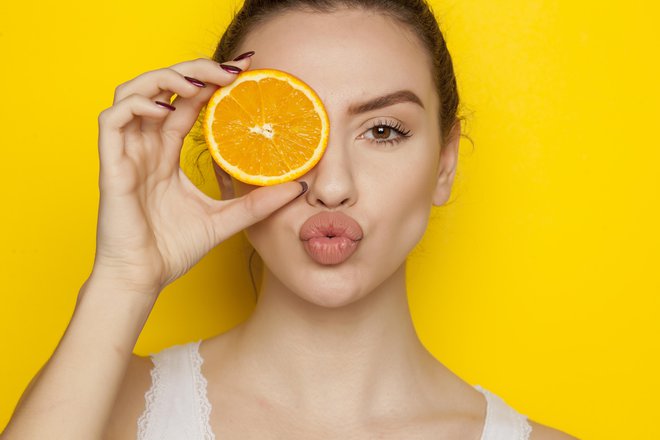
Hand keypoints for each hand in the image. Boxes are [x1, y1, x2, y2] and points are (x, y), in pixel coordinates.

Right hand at [92, 57, 303, 294]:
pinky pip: (113, 120)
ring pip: (132, 92)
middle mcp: (146, 145)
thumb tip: (297, 187)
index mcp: (166, 152)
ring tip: (199, 84)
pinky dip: (137, 106)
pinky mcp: (111, 165)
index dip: (211, 81)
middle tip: (231, 70)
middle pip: (163, 88)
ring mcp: (127, 153)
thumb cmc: (173, 249)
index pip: (187, 103)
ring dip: (164, 79)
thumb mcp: (225, 219)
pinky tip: (166, 112)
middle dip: (195, 69)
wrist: (143, 279)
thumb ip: (257, 202)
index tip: (245, 72)